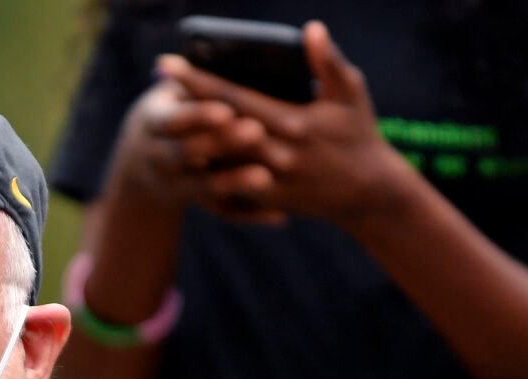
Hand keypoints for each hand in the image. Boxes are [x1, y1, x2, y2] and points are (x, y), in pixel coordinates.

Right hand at [114, 68, 287, 223]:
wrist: (147, 156)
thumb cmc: (177, 107)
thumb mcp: (174, 93)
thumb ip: (195, 85)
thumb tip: (222, 66)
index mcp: (154, 125)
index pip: (173, 120)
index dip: (197, 117)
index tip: (225, 110)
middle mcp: (160, 159)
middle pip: (186, 154)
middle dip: (220, 144)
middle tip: (254, 132)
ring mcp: (177, 185)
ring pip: (203, 188)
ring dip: (234, 182)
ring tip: (264, 178)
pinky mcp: (200, 203)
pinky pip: (225, 212)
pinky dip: (250, 214)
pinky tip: (278, 217)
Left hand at [156, 22, 408, 229]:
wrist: (368, 190)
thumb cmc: (359, 134)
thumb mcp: (351, 94)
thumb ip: (329, 63)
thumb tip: (311, 30)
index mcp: (293, 122)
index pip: (234, 98)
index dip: (199, 81)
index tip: (171, 64)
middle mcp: (276, 153)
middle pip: (217, 128)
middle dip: (185, 106)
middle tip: (159, 83)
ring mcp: (269, 180)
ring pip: (217, 161)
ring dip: (189, 139)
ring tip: (165, 116)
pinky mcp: (267, 199)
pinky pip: (228, 185)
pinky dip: (207, 169)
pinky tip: (185, 154)